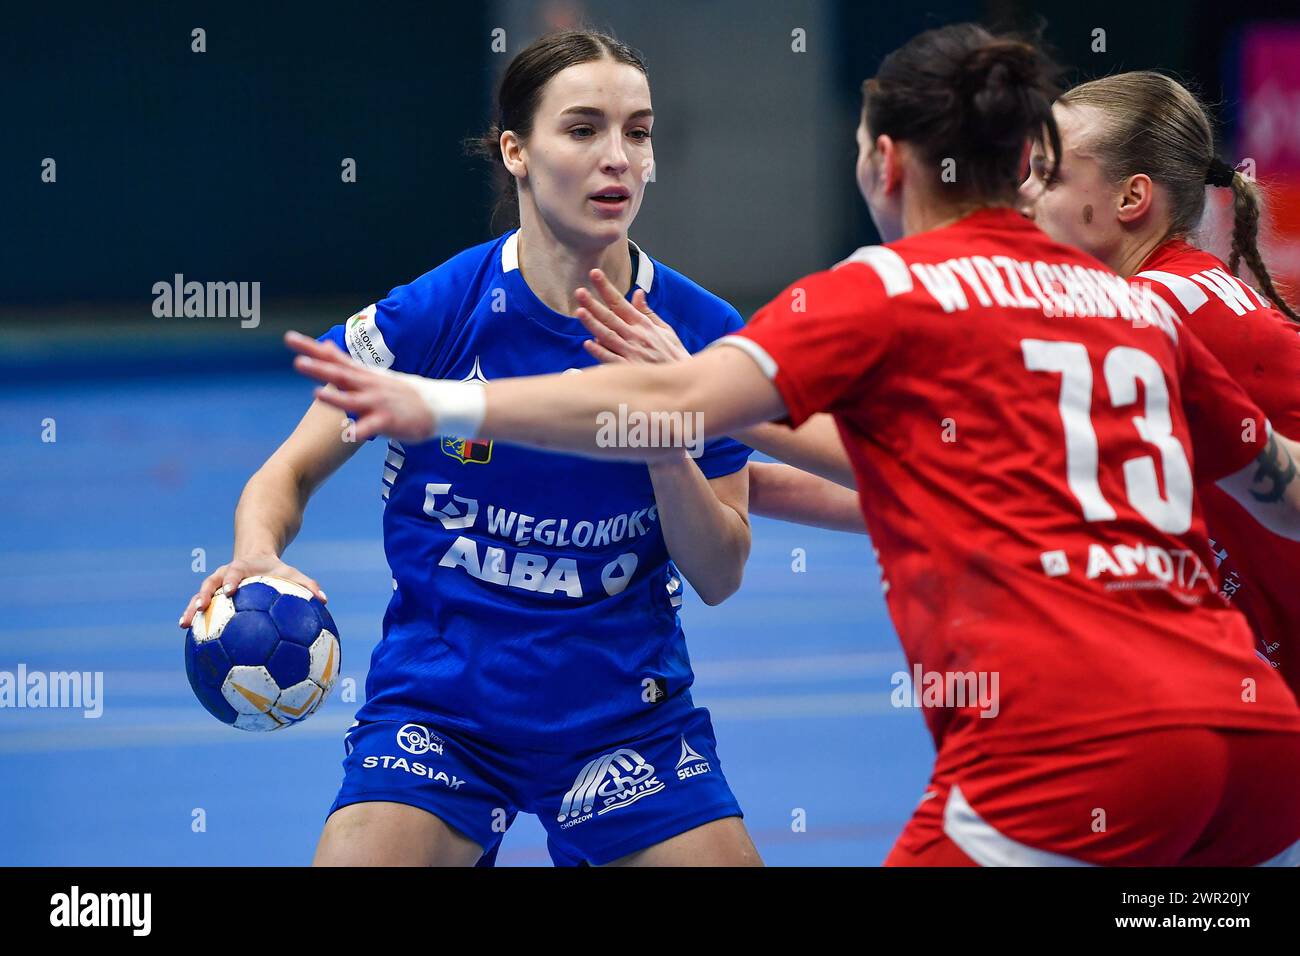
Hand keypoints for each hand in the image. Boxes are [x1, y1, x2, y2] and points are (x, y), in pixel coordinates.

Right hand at [179, 552, 325, 627]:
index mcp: (243, 567)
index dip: (231, 580)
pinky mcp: (212, 596)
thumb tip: (324, 600)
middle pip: (209, 582)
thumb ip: (307, 585)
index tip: (230, 591)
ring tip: (183, 625)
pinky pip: (201, 608)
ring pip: (199, 595)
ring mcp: (216, 585)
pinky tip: (189, 636)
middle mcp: (225, 574)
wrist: (255, 558)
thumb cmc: (276, 570)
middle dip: (203, 595)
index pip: (234, 571)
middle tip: (199, 609)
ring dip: (190, 608)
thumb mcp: (292, 574)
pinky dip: (194, 619)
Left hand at [284, 331, 435, 441]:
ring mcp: (379, 403)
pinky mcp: (389, 421)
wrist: (438, 405)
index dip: (312, 349)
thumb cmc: (402, 393)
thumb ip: (347, 363)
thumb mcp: (374, 374)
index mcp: (364, 375)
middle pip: (340, 375)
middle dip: (319, 369)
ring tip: (317, 393)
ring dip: (336, 397)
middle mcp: (369, 385)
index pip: (334, 358)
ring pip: (354, 400)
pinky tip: (350, 433)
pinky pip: (373, 427)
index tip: (290, 338)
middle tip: (297, 362)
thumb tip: (326, 347)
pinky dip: (361, 430)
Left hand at [576, 269, 689, 364]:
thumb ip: (647, 311)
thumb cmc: (673, 355)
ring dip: (593, 323)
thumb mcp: (665, 329)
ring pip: (607, 336)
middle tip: (579, 292)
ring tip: (580, 312)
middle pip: (610, 317)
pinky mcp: (630, 369)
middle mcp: (635, 336)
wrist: (683, 380)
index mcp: (642, 324)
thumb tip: (637, 292)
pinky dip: (600, 352)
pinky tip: (589, 344)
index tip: (594, 274)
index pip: (619, 302)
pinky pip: (612, 359)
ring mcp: (631, 352)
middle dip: (593, 303)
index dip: (606, 287)